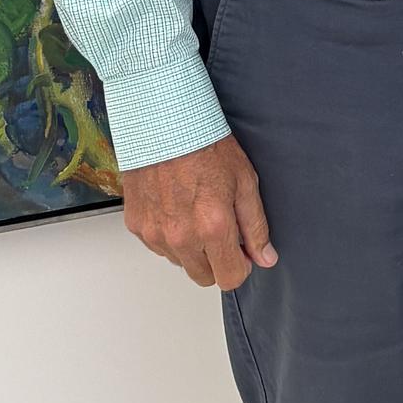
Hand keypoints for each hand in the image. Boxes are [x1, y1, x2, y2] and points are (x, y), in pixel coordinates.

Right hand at [122, 135, 276, 290]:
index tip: (241, 252)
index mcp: (213, 227)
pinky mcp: (137, 226)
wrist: (165, 124)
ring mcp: (155, 234)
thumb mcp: (245, 181)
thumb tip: (266, 257)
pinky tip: (176, 206)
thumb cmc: (206, 145)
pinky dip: (169, 234)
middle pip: (204, 276)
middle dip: (217, 259)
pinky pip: (158, 246)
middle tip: (220, 228)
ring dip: (191, 247)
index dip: (240, 266)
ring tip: (196, 210)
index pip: (230, 278)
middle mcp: (181, 237)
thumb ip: (256, 226)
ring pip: (180, 262)